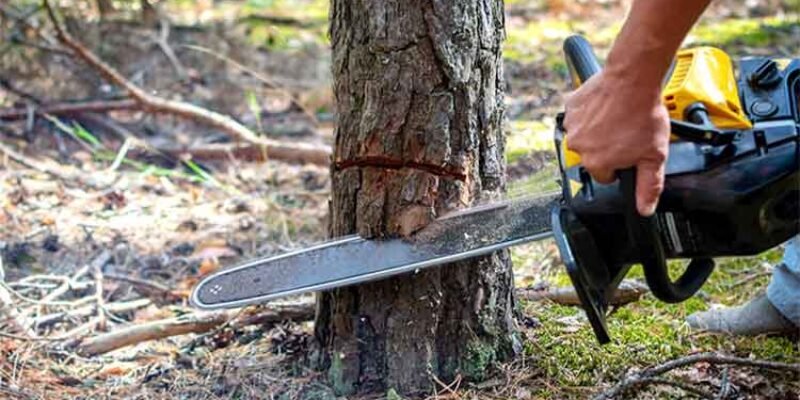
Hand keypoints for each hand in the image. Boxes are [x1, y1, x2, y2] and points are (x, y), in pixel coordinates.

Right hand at [563, 69, 669, 215]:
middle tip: (625, 131)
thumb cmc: (643, 114)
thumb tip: (645, 209)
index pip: (605, 175)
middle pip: (592, 156)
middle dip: (606, 148)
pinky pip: (577, 117)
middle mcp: (579, 147)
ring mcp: (572, 126)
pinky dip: (589, 114)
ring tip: (616, 118)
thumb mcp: (654, 155)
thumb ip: (649, 185)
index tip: (628, 151)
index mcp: (597, 163)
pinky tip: (606, 107)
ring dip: (596, 131)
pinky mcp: (570, 108)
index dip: (619, 165)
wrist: (633, 79)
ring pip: (584, 137)